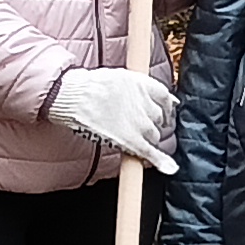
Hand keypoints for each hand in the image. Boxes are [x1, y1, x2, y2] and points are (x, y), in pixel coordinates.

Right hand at [52, 65, 176, 171]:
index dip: (167, 106)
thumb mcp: (119, 76)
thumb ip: (136, 84)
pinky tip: (168, 167)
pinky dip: (160, 161)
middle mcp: (145, 104)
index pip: (164, 97)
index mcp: (142, 85)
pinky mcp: (131, 140)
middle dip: (153, 124)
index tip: (166, 111)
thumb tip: (152, 92)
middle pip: (159, 118)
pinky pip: (150, 152)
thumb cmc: (89, 85)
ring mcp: (140, 123)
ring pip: (154, 135)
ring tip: (135, 139)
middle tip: (141, 127)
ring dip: (149, 139)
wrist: (75, 96)